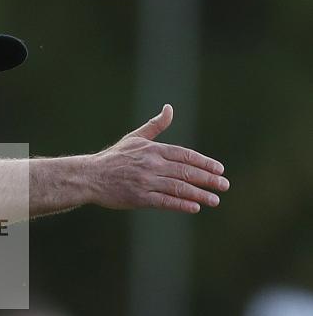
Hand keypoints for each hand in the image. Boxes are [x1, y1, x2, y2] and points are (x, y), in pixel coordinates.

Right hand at [88, 104, 229, 212]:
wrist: (90, 176)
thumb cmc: (113, 158)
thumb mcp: (135, 138)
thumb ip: (155, 125)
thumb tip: (170, 108)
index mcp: (153, 150)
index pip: (185, 155)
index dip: (204, 163)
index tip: (219, 169)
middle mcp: (151, 165)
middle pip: (186, 172)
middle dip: (208, 179)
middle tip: (224, 185)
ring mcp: (145, 182)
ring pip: (178, 188)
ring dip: (199, 194)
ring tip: (215, 200)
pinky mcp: (138, 198)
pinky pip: (164, 202)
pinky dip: (180, 204)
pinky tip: (195, 207)